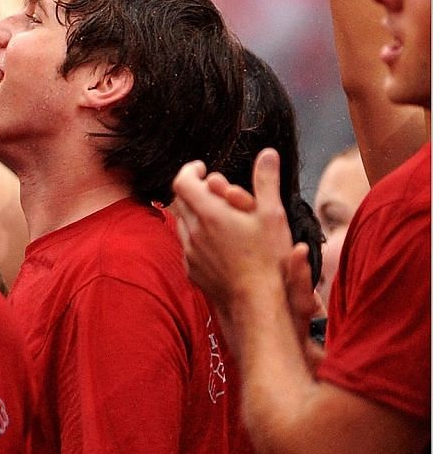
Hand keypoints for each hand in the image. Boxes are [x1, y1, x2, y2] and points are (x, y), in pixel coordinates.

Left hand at [171, 150, 295, 319]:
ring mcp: (190, 251)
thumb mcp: (272, 214)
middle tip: (213, 188)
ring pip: (182, 222)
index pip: (182, 181)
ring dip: (194, 212)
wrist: (256, 300)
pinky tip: (215, 240)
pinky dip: (196, 235)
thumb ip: (267, 181)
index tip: (204, 168)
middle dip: (194, 189)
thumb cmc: (267, 258)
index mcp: (209, 213)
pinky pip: (187, 245)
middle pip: (180, 200)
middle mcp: (193, 231)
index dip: (191, 170)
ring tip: (215, 213)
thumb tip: (268, 153)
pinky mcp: (191, 269)